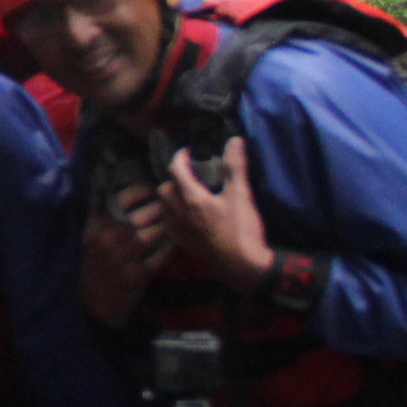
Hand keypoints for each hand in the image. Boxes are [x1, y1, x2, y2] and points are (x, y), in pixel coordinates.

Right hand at [80, 187, 168, 325]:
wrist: (93, 302)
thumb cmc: (92, 264)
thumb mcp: (87, 237)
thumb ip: (95, 212)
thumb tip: (102, 188)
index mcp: (96, 227)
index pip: (121, 200)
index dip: (141, 192)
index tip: (151, 191)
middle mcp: (108, 241)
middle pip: (140, 216)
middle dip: (158, 208)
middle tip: (168, 205)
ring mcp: (123, 259)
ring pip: (152, 235)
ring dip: (165, 226)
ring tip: (172, 221)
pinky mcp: (137, 276)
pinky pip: (160, 256)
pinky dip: (169, 247)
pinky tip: (173, 242)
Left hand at [160, 138, 274, 293]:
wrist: (242, 267)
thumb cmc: (241, 230)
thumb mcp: (241, 195)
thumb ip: (235, 167)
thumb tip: (234, 140)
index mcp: (191, 198)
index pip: (176, 170)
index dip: (180, 157)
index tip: (188, 152)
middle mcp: (179, 213)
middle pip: (165, 189)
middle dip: (174, 179)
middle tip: (189, 176)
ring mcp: (179, 231)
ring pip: (164, 208)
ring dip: (171, 197)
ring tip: (187, 194)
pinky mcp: (183, 245)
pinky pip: (169, 225)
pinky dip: (173, 215)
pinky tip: (188, 217)